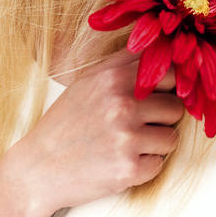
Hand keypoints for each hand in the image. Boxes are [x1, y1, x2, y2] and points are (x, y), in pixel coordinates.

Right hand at [5, 49, 182, 215]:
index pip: (171, 74)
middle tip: (139, 123)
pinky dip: (144, 167)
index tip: (161, 94)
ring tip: (128, 143)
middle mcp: (123, 105)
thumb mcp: (89, 80)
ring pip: (171, 138)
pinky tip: (121, 161)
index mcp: (114, 79)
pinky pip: (159, 165)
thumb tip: (156, 46)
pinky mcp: (128, 170)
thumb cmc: (65, 121)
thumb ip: (123, 62)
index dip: (169, 86)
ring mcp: (126, 139)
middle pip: (176, 107)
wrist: (38, 167)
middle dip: (163, 117)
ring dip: (155, 144)